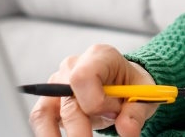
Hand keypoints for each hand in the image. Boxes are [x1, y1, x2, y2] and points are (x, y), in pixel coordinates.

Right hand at [28, 43, 159, 136]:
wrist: (122, 83)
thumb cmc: (130, 84)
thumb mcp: (143, 94)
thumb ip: (136, 112)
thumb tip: (127, 131)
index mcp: (99, 56)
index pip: (84, 77)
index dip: (96, 102)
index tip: (113, 113)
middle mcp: (72, 66)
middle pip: (67, 101)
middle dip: (80, 130)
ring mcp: (57, 83)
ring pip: (44, 112)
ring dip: (55, 135)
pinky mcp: (49, 100)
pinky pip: (41, 119)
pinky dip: (49, 134)